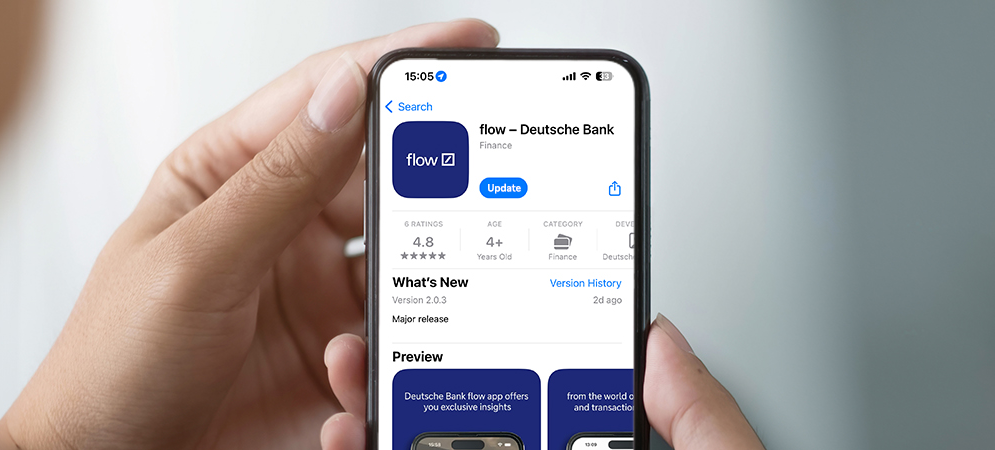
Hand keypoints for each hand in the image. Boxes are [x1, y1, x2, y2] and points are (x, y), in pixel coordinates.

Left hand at [0, 19, 498, 448]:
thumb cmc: (109, 368)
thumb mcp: (193, 264)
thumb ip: (275, 182)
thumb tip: (343, 94)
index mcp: (231, 181)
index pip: (323, 101)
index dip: (395, 64)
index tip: (469, 42)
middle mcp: (279, 235)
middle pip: (383, 188)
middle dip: (429, 201)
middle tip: (475, 210)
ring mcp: (310, 307)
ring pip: (405, 285)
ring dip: (405, 314)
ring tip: (360, 351)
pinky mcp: (328, 377)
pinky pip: (390, 368)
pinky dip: (378, 390)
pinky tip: (341, 411)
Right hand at [317, 315, 765, 449]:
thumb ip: (702, 421)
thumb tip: (662, 342)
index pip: (547, 414)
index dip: (499, 360)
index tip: (465, 323)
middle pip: (465, 441)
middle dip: (406, 387)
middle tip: (374, 351)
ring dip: (370, 435)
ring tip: (349, 401)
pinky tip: (348, 447)